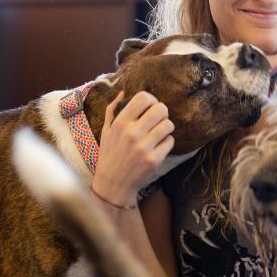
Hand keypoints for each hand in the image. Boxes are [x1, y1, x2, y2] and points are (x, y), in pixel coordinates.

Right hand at [90, 91, 174, 206]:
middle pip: (161, 108)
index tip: (150, 107)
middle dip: (162, 112)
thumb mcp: (106, 131)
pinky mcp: (154, 160)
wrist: (112, 185)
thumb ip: (112, 110)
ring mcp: (143, 148)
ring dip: (166, 128)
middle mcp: (132, 133)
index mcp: (120, 123)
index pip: (143, 98)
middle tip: (157, 120)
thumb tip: (122, 92)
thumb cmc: (110, 155)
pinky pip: (170, 141)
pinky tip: (158, 147)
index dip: (151, 99)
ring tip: (158, 134)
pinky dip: (166, 142)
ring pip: (169, 124)